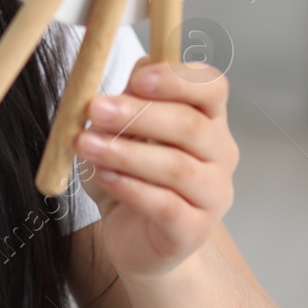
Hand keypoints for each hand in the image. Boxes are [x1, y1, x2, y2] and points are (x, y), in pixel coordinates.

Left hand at [74, 58, 237, 278]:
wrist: (135, 238)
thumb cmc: (131, 177)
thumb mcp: (123, 131)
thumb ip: (131, 100)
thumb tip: (137, 70)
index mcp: (209, 120)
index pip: (212, 87)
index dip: (177, 79)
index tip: (136, 79)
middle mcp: (220, 154)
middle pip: (190, 125)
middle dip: (138, 114)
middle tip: (96, 108)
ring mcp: (214, 195)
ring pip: (176, 167)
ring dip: (125, 152)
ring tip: (87, 144)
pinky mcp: (194, 230)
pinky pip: (166, 206)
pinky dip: (132, 188)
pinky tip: (105, 178)